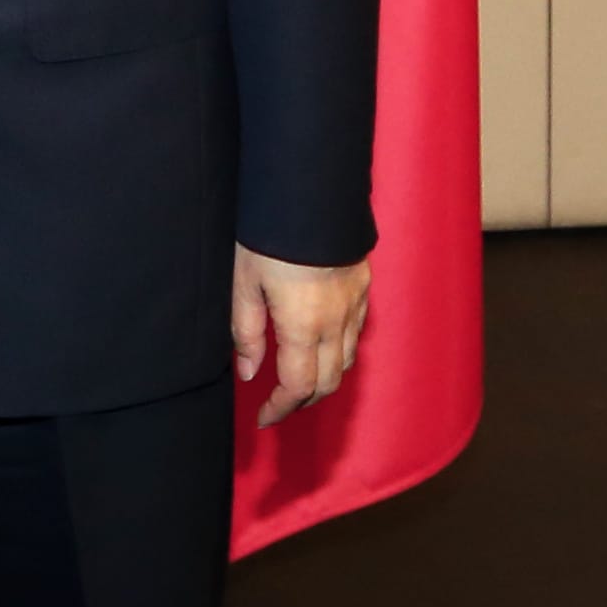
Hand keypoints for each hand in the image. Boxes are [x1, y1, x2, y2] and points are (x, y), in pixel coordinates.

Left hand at [231, 247, 369, 426]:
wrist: (309, 190)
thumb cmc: (267, 233)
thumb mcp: (242, 282)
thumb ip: (245, 332)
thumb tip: (249, 372)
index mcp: (303, 326)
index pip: (299, 387)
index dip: (281, 409)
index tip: (263, 417)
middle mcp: (336, 321)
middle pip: (329, 382)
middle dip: (304, 400)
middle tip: (278, 402)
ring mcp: (354, 303)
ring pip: (347, 359)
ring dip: (324, 377)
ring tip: (298, 375)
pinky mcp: (363, 284)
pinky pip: (356, 331)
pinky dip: (340, 349)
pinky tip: (320, 341)